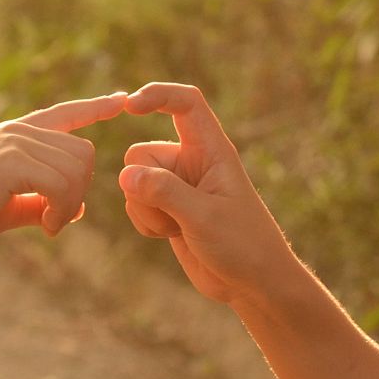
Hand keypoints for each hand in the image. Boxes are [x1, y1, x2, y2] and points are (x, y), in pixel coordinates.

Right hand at [0, 92, 126, 253]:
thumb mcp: (12, 205)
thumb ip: (43, 201)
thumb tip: (78, 209)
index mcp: (17, 134)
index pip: (66, 113)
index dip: (95, 107)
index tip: (121, 100)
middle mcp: (19, 131)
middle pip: (83, 151)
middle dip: (81, 190)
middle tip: (59, 220)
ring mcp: (15, 143)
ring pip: (76, 169)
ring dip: (71, 205)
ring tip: (50, 225)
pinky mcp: (12, 162)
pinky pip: (62, 184)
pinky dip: (63, 210)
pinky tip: (48, 226)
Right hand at [117, 82, 297, 307]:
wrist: (254, 283)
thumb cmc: (243, 245)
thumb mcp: (204, 217)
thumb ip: (164, 193)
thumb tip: (124, 175)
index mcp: (212, 151)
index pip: (186, 104)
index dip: (158, 95)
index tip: (129, 106)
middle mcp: (192, 162)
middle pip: (141, 154)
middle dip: (144, 186)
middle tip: (175, 214)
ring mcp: (178, 186)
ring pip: (132, 182)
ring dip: (146, 209)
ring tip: (178, 228)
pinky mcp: (168, 209)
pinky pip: (136, 205)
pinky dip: (146, 223)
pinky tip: (171, 236)